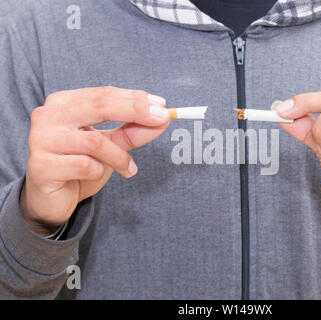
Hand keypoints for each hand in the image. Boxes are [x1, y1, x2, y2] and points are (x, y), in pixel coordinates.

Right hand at [20, 86, 169, 235]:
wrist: (51, 200)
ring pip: (95, 141)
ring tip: (129, 168)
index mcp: (63, 103)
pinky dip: (99, 171)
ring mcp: (40, 139)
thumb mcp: (111, 146)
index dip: (135, 99)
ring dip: (119, 156)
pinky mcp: (40, 165)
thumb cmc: (80, 166)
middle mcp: (48, 115)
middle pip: (100, 107)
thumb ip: (132, 132)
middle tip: (161, 119)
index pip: (104, 94)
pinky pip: (84, 165)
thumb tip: (161, 118)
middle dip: (136, 111)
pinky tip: (96, 176)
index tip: (162, 105)